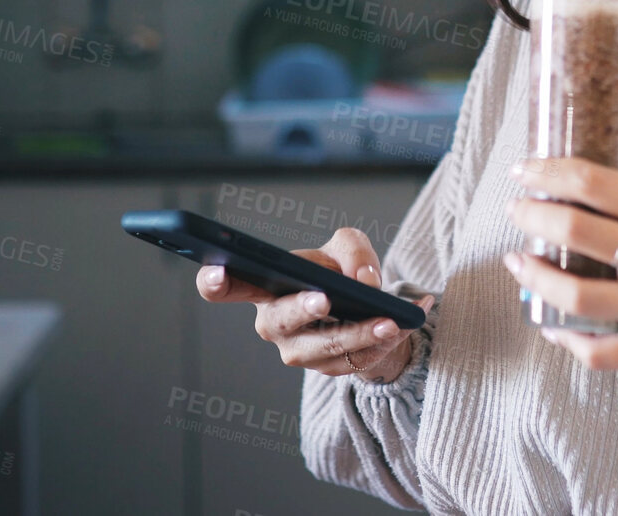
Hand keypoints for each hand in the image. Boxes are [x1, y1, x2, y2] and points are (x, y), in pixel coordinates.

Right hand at [194, 226, 434, 383]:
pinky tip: (404, 327)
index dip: (213, 281)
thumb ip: (354, 251)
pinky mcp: (328, 370)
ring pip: (325, 347)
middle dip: (303, 310)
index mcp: (265, 287)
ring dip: (359, 333)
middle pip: (281, 321)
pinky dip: (383, 343)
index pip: (226, 287)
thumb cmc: (342, 272)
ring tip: (390, 321)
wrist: (369, 307)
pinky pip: (354, 360)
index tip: (217, 271)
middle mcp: (274, 323)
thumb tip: (364, 279)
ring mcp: (298, 352)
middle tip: (325, 299)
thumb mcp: (349, 247)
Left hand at [500, 155, 617, 368]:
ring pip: (575, 296)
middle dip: (532, 215)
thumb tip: (573, 180)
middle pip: (576, 231)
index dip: (547, 172)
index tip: (522, 171)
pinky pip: (597, 351)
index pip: (594, 183)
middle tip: (517, 209)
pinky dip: (565, 337)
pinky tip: (550, 321)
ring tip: (518, 260)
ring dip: (534, 276)